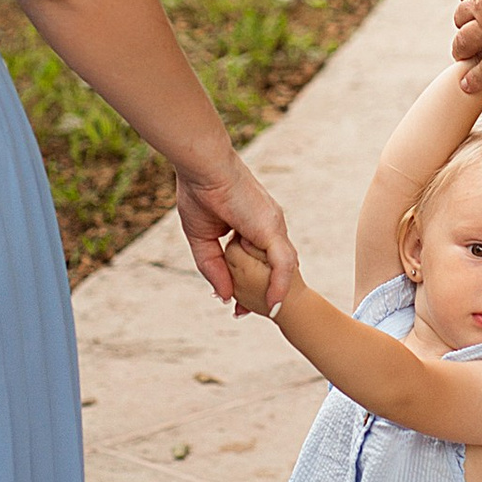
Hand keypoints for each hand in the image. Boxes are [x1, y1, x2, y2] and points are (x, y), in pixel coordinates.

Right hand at [175, 155, 298, 310]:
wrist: (202, 168)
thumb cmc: (198, 193)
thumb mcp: (203, 239)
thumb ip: (214, 267)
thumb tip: (224, 296)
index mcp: (254, 224)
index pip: (260, 259)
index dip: (251, 282)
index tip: (237, 303)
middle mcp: (269, 225)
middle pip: (275, 265)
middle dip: (265, 291)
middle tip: (246, 313)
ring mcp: (273, 226)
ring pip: (283, 266)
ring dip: (274, 291)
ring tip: (267, 313)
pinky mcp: (272, 228)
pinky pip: (283, 263)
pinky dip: (279, 285)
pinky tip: (273, 304)